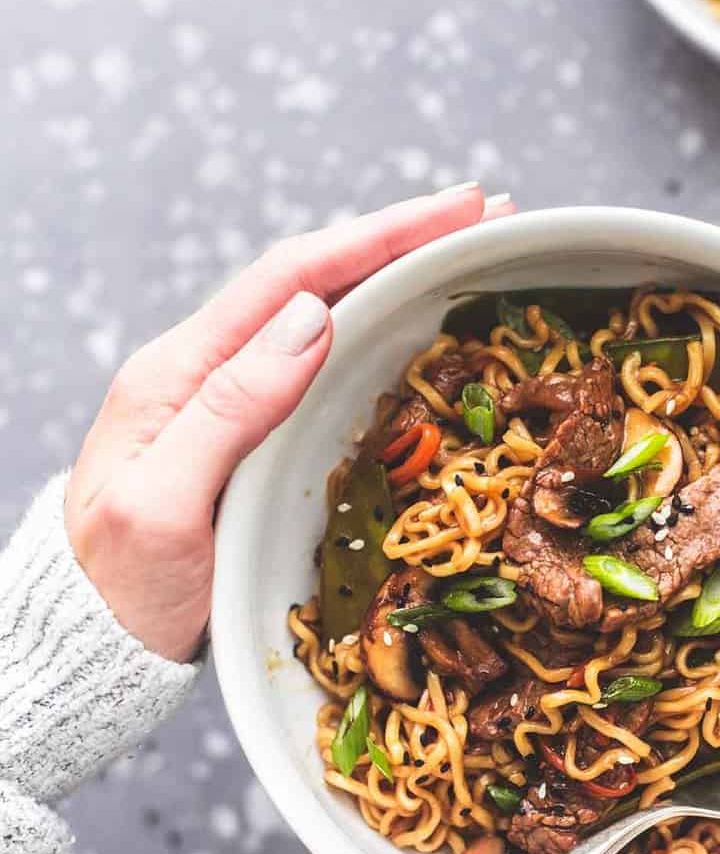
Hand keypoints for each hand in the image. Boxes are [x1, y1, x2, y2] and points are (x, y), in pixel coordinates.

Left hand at [65, 183, 512, 661]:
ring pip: (325, 317)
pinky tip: (420, 329)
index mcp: (180, 370)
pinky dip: (381, 332)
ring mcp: (231, 404)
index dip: (379, 236)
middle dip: (405, 240)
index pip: (292, 276)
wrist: (92, 642)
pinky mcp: (253, 439)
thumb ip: (230, 409)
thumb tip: (313, 318)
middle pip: (317, 281)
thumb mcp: (164, 504)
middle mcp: (208, 371)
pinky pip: (327, 367)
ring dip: (400, 278)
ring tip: (473, 254)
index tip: (460, 210)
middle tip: (494, 214)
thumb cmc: (120, 586)